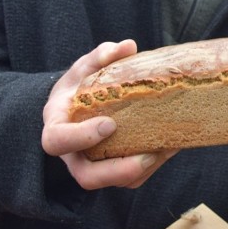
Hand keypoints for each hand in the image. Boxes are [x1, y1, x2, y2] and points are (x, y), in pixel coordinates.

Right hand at [41, 39, 177, 189]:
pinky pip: (130, 178)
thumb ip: (101, 56)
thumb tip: (127, 46)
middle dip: (117, 171)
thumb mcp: (85, 68)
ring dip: (141, 170)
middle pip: (86, 176)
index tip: (109, 124)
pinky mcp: (112, 169)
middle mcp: (72, 153)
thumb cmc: (80, 86)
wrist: (80, 106)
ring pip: (113, 181)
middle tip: (148, 155)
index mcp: (57, 126)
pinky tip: (171, 146)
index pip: (56, 141)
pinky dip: (152, 165)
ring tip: (166, 149)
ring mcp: (91, 165)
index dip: (80, 137)